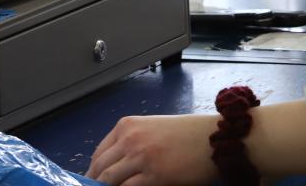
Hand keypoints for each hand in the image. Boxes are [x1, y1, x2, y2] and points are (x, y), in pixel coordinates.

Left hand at [87, 113, 218, 185]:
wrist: (213, 138)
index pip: (99, 153)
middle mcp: (130, 139)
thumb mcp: (152, 129)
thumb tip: (115, 167)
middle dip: (94, 184)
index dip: (93, 172)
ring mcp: (141, 157)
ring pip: (109, 180)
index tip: (92, 182)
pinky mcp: (154, 175)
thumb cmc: (187, 134)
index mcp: (127, 126)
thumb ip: (131, 143)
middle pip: (100, 168)